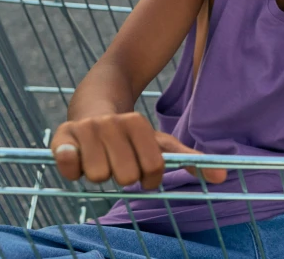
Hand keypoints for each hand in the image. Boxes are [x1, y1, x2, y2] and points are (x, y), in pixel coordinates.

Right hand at [50, 112, 226, 188]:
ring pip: (98, 176)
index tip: (144, 171)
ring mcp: (85, 130)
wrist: (94, 104)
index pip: (152, 169)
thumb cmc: (132, 134)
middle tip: (120, 163)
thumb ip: (190, 161)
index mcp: (137, 123)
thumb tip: (223, 178)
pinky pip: (67, 166)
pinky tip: (76, 158)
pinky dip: (71, 168)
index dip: (150, 178)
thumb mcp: (161, 143)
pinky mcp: (61, 139)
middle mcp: (110, 124)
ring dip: (101, 174)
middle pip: (124, 176)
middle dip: (124, 176)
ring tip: (101, 158)